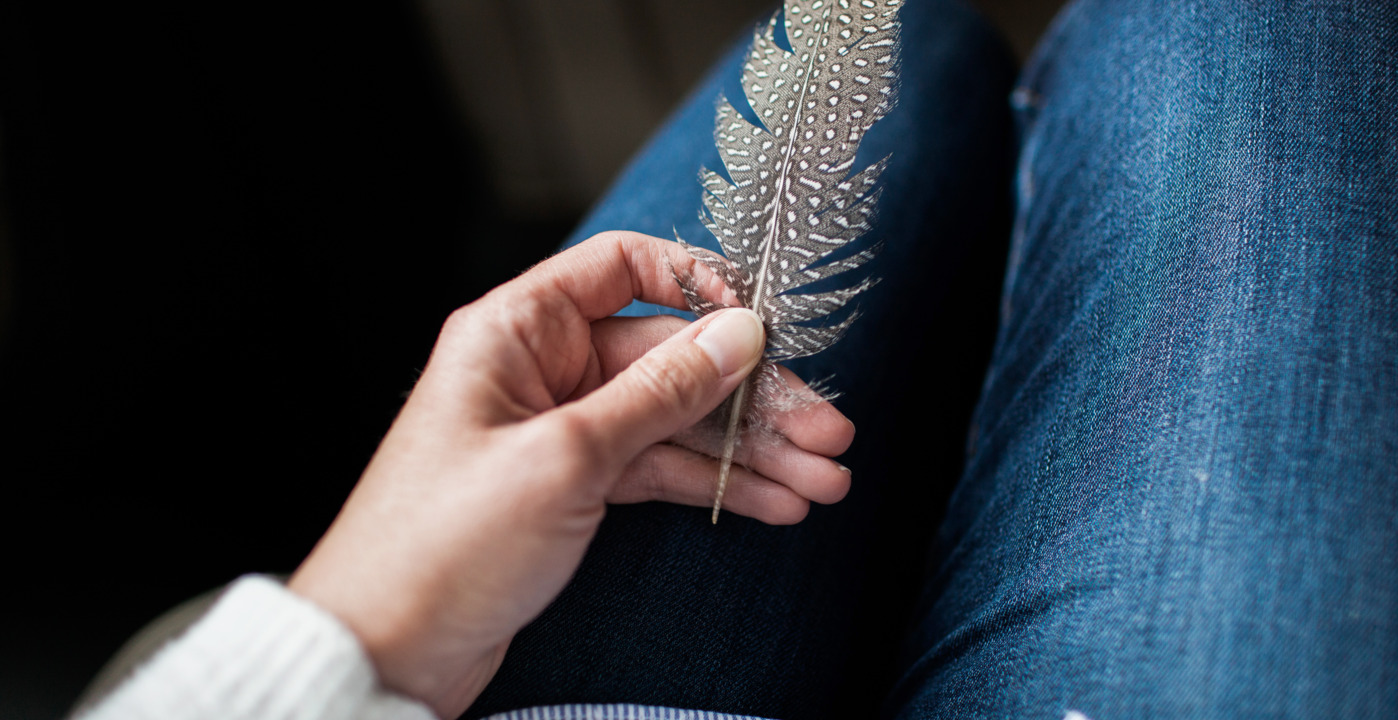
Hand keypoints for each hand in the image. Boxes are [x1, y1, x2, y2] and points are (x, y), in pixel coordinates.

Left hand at [287, 232, 853, 717]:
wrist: (388, 650)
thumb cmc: (441, 545)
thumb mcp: (567, 456)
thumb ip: (660, 392)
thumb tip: (738, 334)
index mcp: (517, 331)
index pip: (621, 267)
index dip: (698, 283)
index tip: (762, 323)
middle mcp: (541, 370)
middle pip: (669, 358)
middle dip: (752, 397)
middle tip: (828, 432)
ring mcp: (561, 430)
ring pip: (675, 420)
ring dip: (749, 451)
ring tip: (823, 480)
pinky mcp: (573, 487)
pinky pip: (658, 468)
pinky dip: (714, 486)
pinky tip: (775, 503)